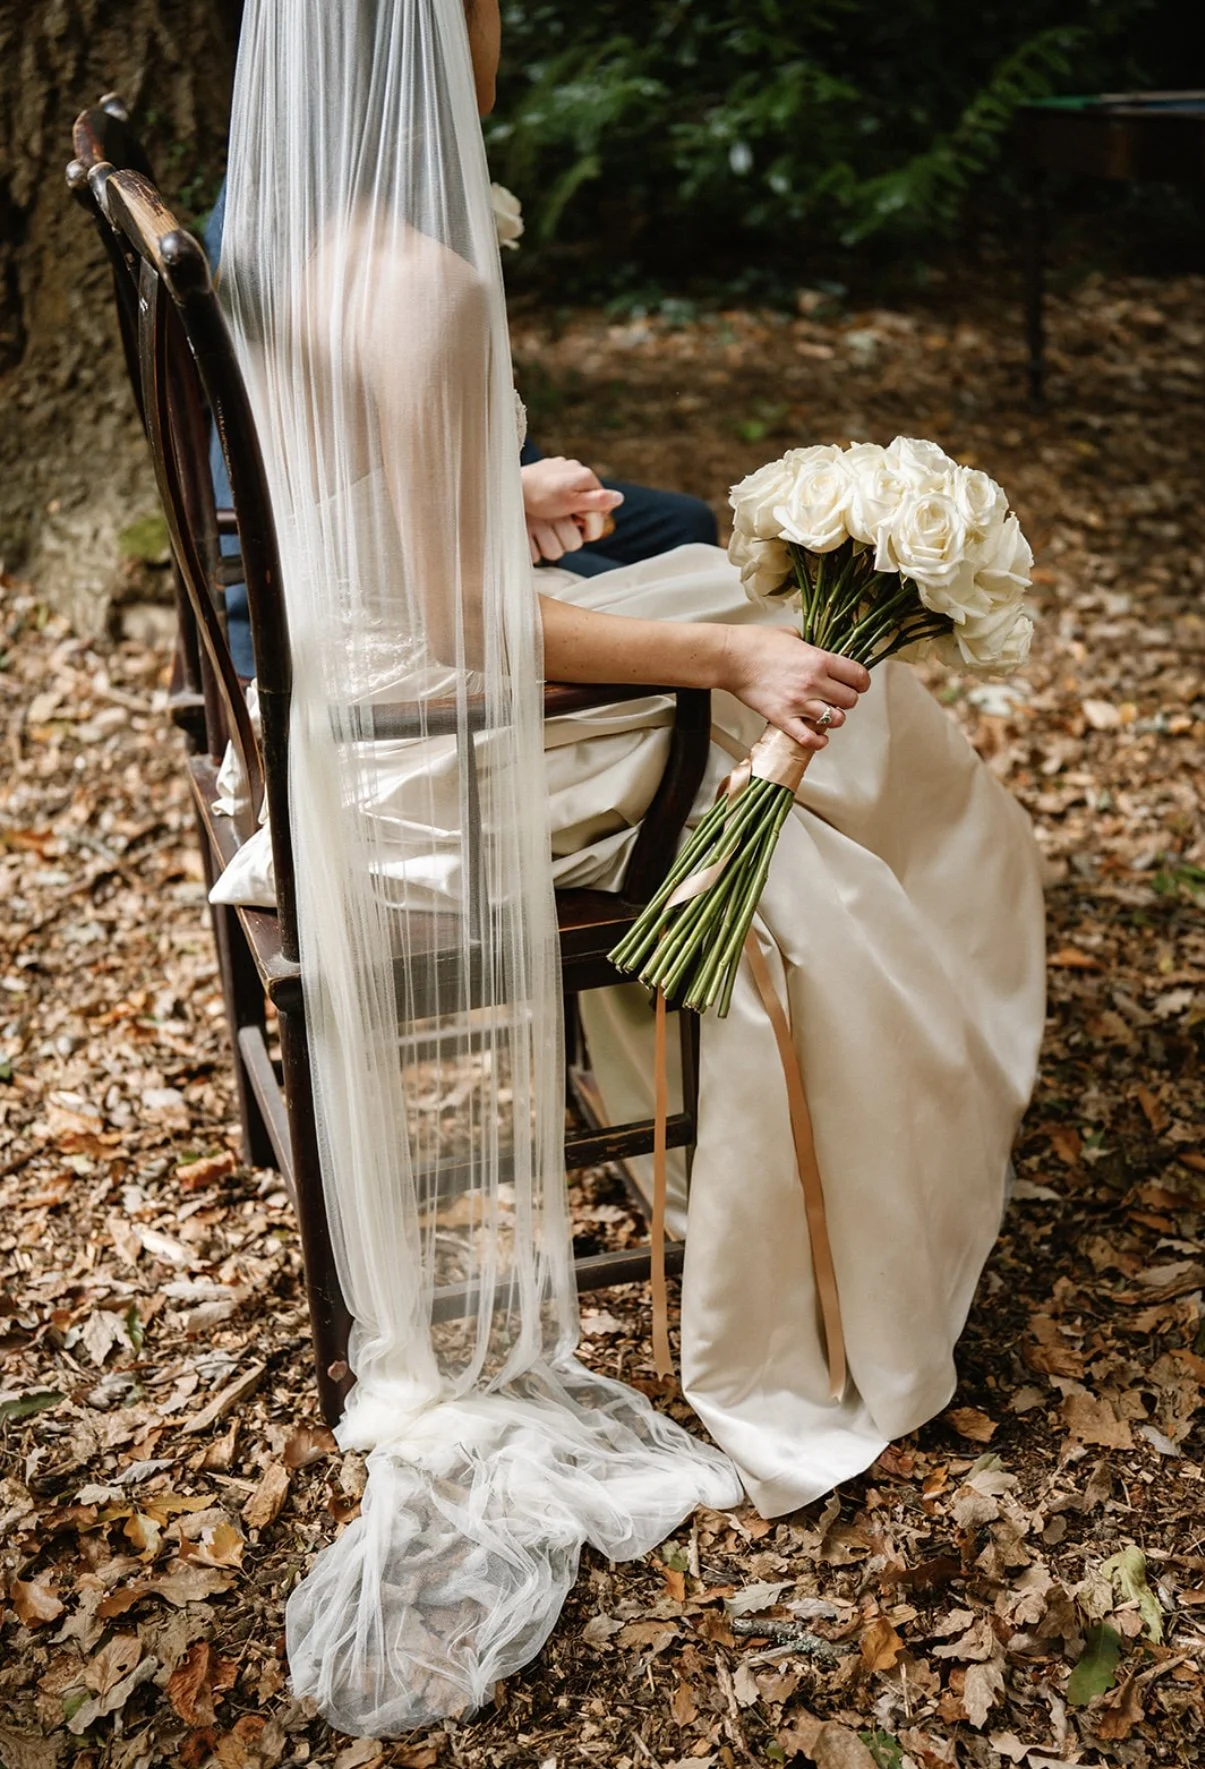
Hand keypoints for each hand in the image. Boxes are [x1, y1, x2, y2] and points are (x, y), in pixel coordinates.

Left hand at [521, 457, 623, 563]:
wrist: (510, 486)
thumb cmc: (541, 497)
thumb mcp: (570, 503)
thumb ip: (596, 501)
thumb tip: (620, 498)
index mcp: (586, 476)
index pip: (602, 505)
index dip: (591, 520)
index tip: (577, 525)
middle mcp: (577, 468)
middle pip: (588, 499)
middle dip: (580, 513)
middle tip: (565, 520)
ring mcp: (562, 467)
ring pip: (574, 493)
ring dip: (568, 506)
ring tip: (554, 512)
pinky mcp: (549, 470)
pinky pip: (560, 487)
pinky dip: (557, 497)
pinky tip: (546, 503)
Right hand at [718, 626, 869, 750]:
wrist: (731, 658)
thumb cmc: (756, 643)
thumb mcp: (792, 635)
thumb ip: (811, 646)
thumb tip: (818, 653)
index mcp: (819, 660)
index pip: (858, 676)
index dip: (862, 682)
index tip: (858, 684)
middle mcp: (813, 682)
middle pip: (850, 700)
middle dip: (847, 699)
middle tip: (838, 697)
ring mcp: (798, 703)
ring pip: (835, 720)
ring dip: (834, 718)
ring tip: (825, 713)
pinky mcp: (782, 718)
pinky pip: (809, 738)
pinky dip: (818, 741)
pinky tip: (818, 737)